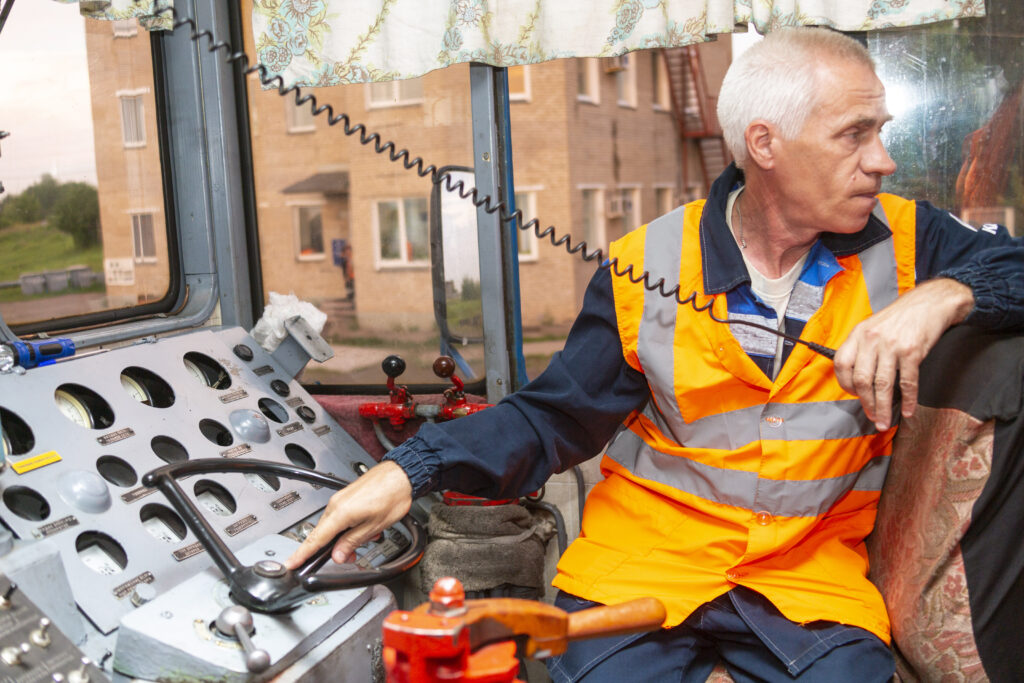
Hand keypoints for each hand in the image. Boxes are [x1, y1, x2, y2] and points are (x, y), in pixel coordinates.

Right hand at [284, 460, 412, 568]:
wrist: (401, 474)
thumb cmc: (392, 496)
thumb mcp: (373, 526)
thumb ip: (352, 542)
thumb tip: (338, 555)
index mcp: (340, 513)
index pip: (316, 539)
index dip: (302, 554)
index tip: (291, 563)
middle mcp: (336, 504)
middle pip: (325, 534)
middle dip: (335, 549)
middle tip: (350, 556)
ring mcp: (340, 499)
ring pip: (335, 526)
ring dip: (346, 537)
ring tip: (367, 538)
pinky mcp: (347, 497)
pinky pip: (341, 517)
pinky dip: (350, 526)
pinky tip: (366, 528)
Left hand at [833, 278, 972, 430]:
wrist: (931, 302)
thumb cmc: (901, 317)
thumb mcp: (873, 326)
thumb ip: (862, 347)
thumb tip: (856, 377)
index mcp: (859, 333)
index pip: (841, 364)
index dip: (845, 384)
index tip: (854, 395)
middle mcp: (872, 339)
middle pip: (861, 379)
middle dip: (865, 403)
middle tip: (871, 416)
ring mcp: (892, 346)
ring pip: (882, 385)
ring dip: (882, 408)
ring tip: (884, 421)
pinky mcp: (913, 351)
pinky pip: (907, 382)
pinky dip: (908, 400)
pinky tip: (907, 410)